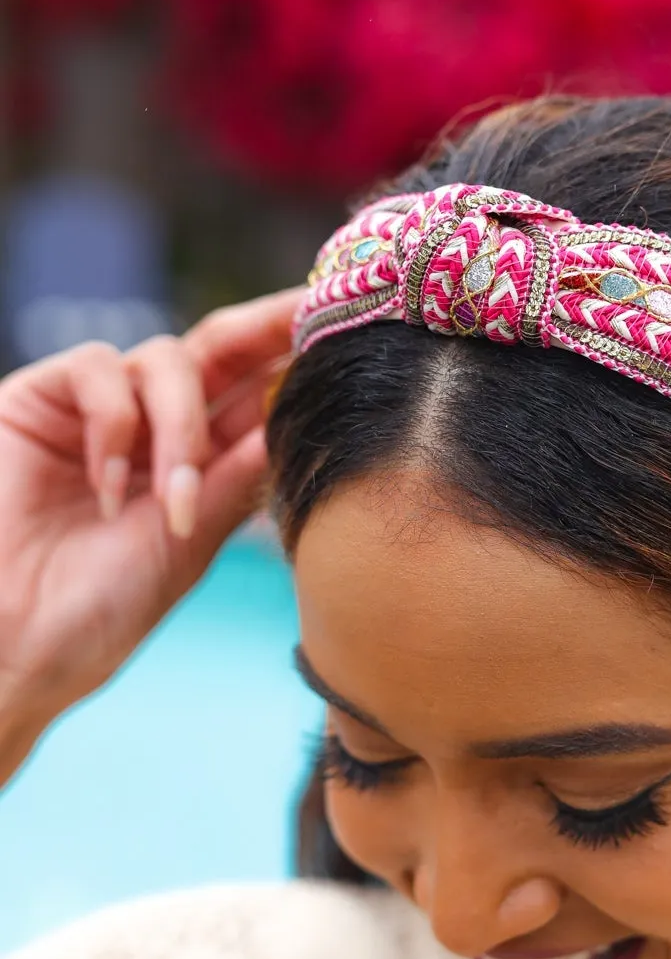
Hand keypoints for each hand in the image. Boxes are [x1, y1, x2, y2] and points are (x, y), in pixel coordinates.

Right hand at [0, 291, 300, 784]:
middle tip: (308, 310)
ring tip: (169, 501)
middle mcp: (148, 431)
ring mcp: (94, 414)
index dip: (291, 361)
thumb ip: (232, 479)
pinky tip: (107, 488)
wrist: (16, 648)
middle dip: (263, 329)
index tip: (349, 329)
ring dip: (182, 428)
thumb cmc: (94, 615)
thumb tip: (293, 421)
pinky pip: (97, 369)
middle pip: (215, 352)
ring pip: (165, 359)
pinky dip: (115, 425)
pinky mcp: (38, 402)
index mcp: (192, 468)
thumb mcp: (186, 544)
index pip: (249, 397)